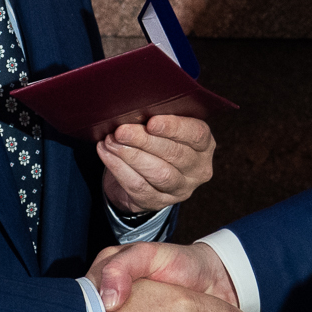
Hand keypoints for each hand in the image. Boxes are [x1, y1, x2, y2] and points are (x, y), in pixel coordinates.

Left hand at [98, 115, 214, 213]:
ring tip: (111, 141)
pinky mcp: (158, 202)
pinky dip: (119, 169)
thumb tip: (133, 109)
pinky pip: (139, 186)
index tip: (151, 122)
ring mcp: (180, 189)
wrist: (142, 174)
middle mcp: (198, 169)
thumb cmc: (154, 140)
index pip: (196, 135)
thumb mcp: (162, 127)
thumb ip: (156, 117)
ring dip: (131, 156)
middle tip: (121, 131)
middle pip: (175, 154)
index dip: (174, 128)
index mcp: (204, 145)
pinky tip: (106, 154)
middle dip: (145, 141)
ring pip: (159, 173)